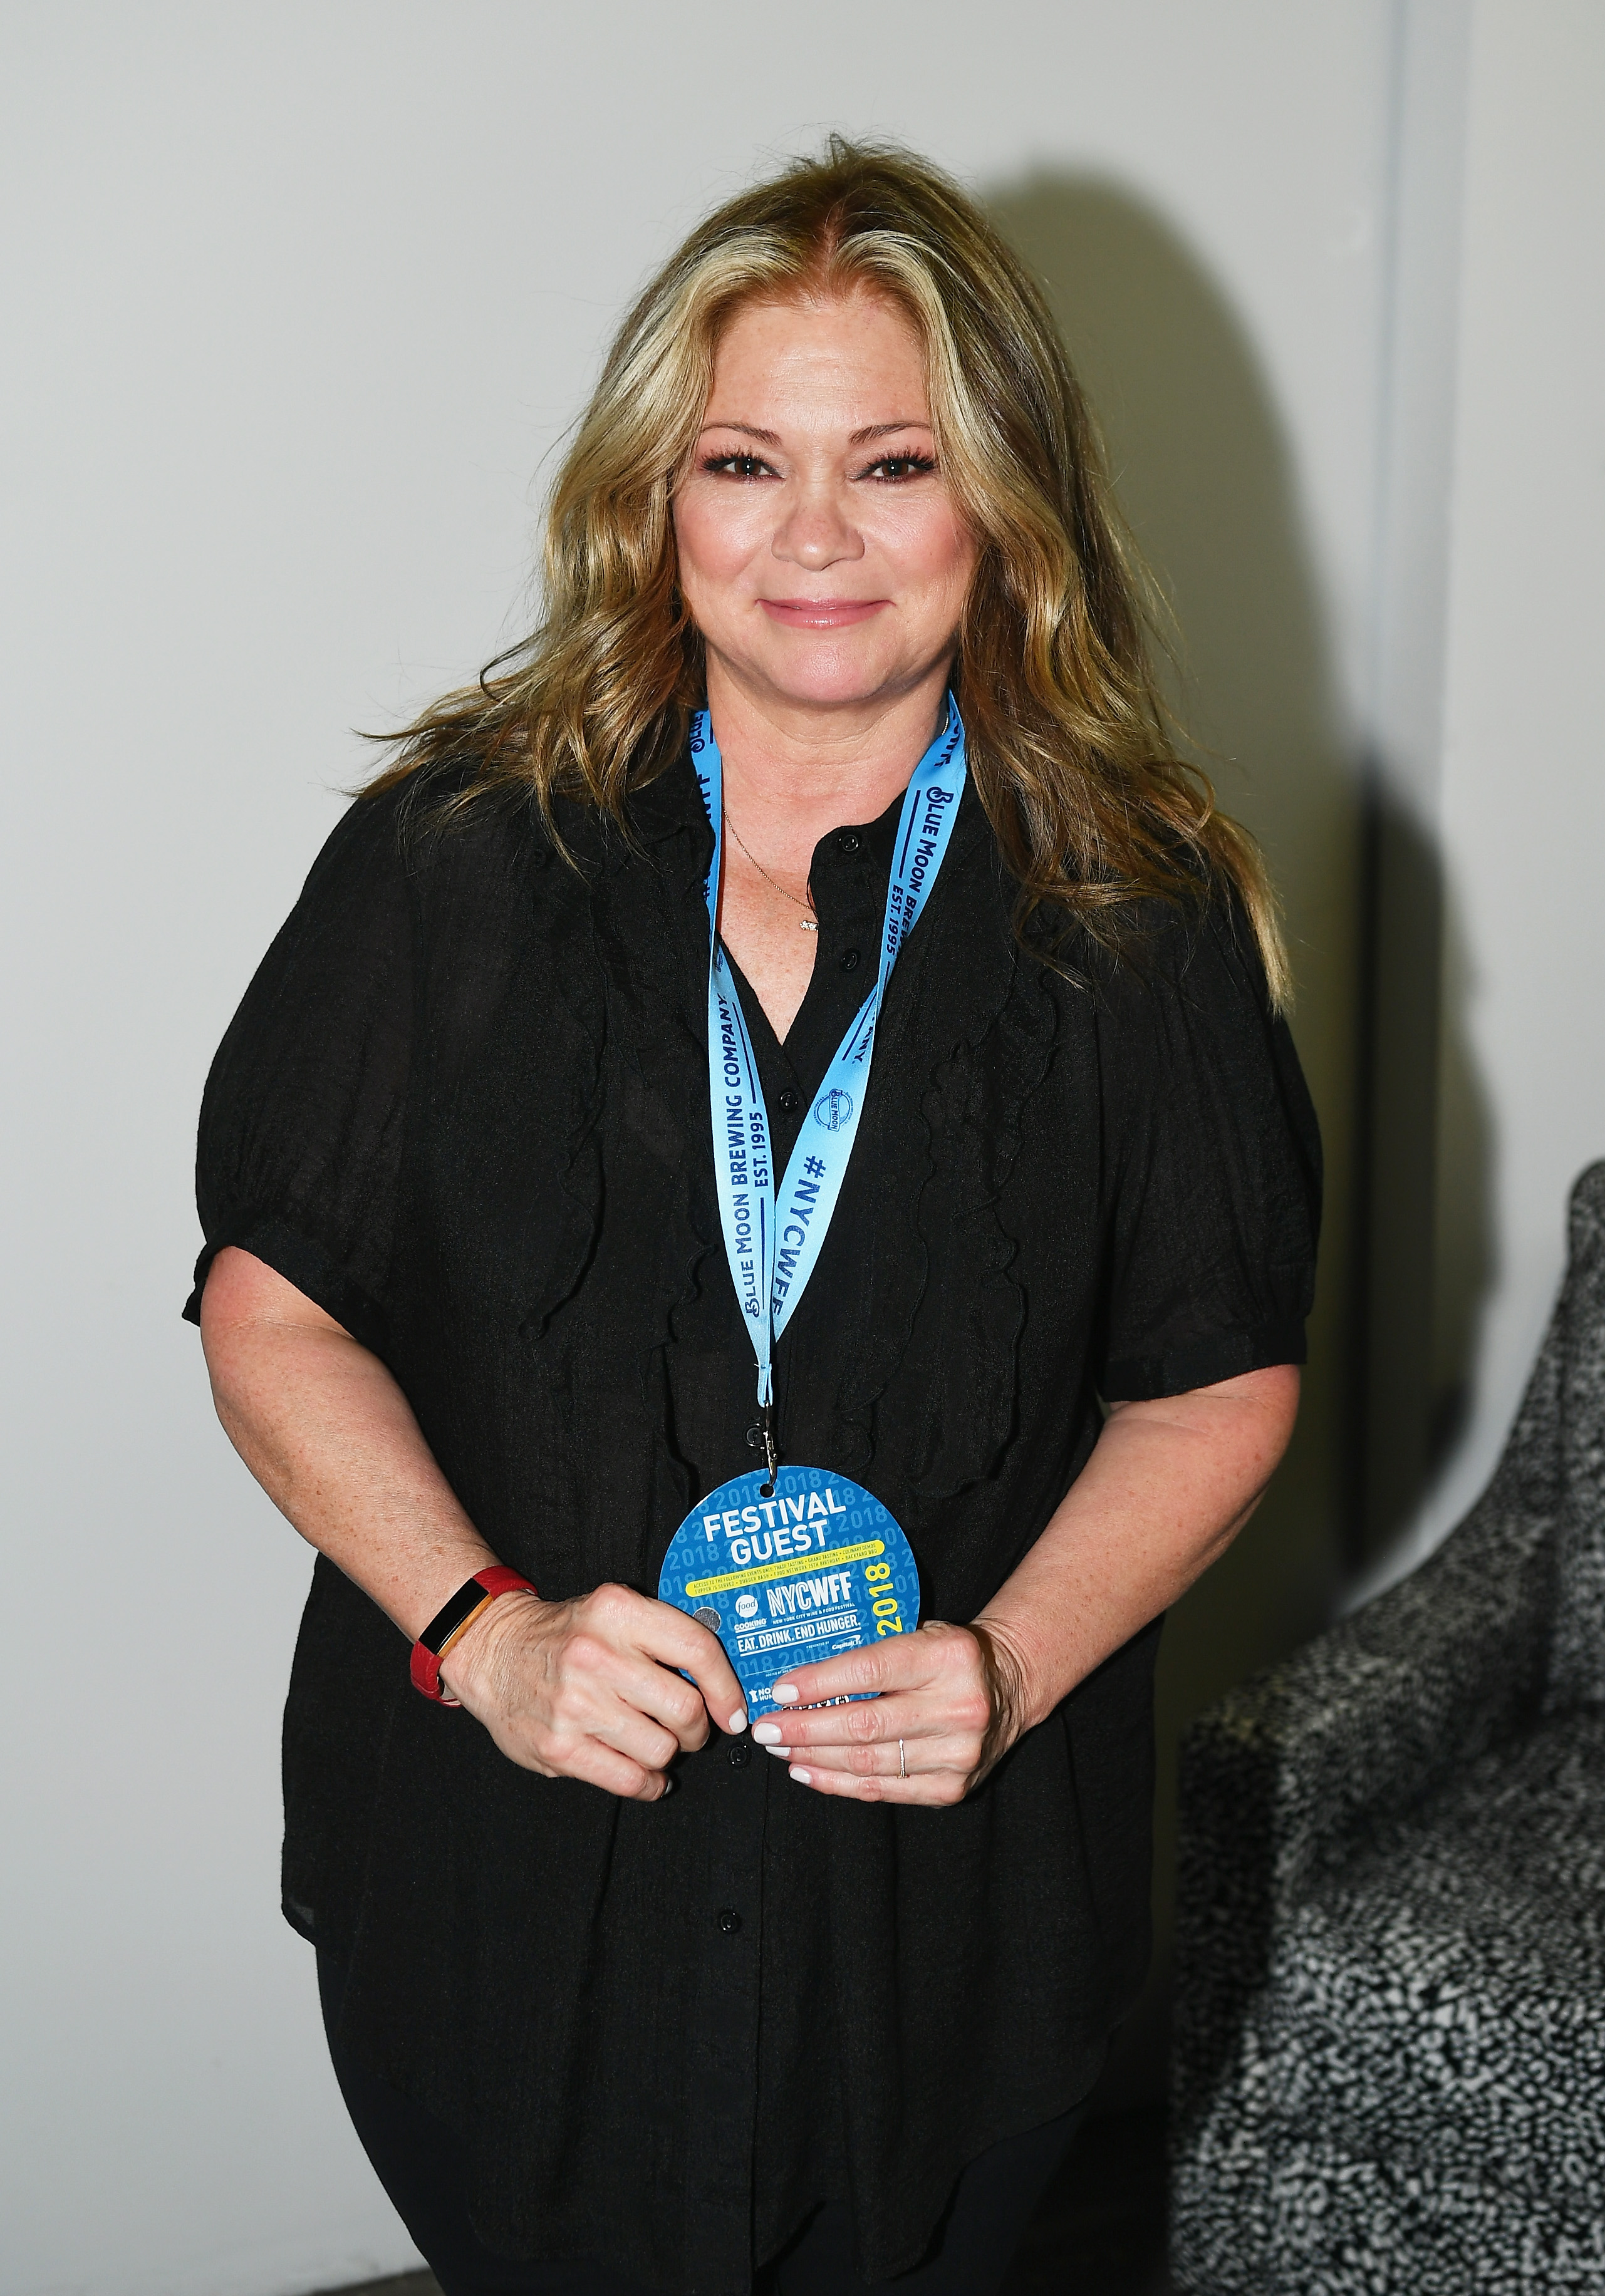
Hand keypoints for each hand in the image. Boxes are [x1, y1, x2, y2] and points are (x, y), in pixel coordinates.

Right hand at [441, 1584, 747, 1801]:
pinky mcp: (559, 1746)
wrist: (492, 1651)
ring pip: (661, 1748)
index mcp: (617, 1612)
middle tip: (690, 1729)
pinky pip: (629, 1779)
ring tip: (657, 1744)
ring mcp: (576, 1704)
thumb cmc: (563, 1635)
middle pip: (685, 1708)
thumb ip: (661, 1635)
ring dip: (668, 1754)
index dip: (726, 1688)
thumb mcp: (611, 1611)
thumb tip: (720, 1683)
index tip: (732, 1711)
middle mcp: (597, 1654)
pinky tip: (647, 1775)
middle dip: (698, 1729)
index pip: (697, 1648)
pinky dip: (649, 1784)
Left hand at [747, 1617, 1029, 1804]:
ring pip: (868, 1763)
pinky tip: (808, 1770)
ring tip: (781, 1746)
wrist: (1010, 1687)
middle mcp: (959, 1707)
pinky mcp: (952, 1788)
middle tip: (766, 1727)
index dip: (820, 1683)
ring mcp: (958, 1754)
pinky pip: (883, 1790)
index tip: (781, 1690)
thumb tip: (801, 1675)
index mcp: (949, 1657)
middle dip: (805, 1729)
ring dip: (814, 1756)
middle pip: (864, 1725)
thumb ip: (874, 1650)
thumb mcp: (921, 1633)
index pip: (871, 1670)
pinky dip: (838, 1782)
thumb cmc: (951, 1656)